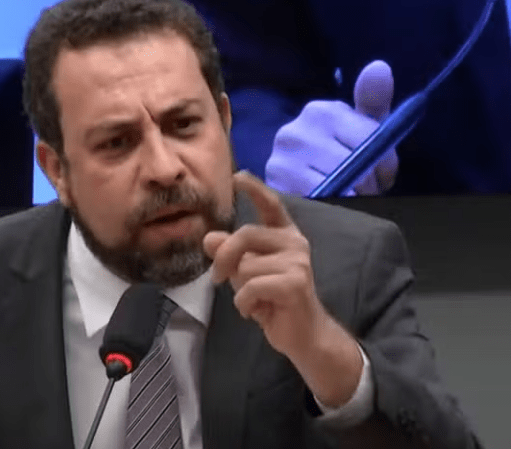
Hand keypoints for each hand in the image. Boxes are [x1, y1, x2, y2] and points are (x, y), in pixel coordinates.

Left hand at [204, 171, 362, 407]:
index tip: (237, 176)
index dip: (254, 189)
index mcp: (284, 235)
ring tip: (253, 301)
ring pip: (246, 266)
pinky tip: (256, 312)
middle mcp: (294, 242)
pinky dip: (244, 303)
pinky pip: (252, 287)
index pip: (270, 205)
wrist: (302, 335)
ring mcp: (298, 262)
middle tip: (217, 278)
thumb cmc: (272, 301)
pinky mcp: (295, 283)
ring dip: (239, 289)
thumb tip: (208, 238)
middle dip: (224, 257)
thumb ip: (230, 254)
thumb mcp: (246, 274)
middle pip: (245, 235)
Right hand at [265, 60, 398, 195]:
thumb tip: (380, 67)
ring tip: (346, 196)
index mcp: (320, 112)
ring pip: (337, 185)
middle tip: (362, 189)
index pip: (369, 139)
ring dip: (350, 197)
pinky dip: (330, 206)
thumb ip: (373, 100)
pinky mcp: (275, 187)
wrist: (301, 187)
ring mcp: (281, 160)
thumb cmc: (340, 156)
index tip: (380, 173)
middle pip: (353, 164)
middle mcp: (295, 131)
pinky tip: (329, 203)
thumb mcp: (362, 129)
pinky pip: (318, 200)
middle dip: (366, 182)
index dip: (384, 163)